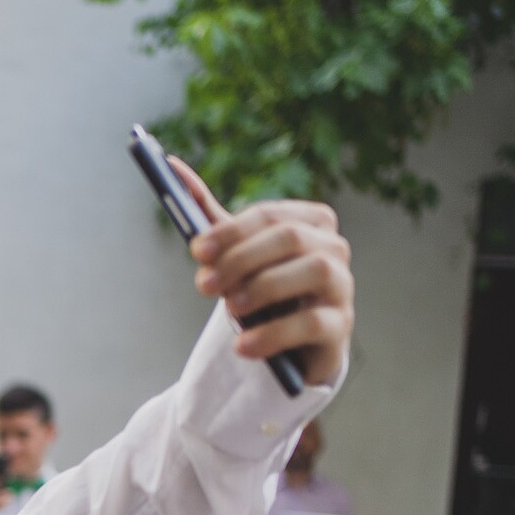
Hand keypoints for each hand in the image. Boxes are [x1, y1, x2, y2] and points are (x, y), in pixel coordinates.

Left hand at [172, 158, 354, 387]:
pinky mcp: (340, 325)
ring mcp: (342, 285)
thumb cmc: (262, 289)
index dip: (231, 232)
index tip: (197, 251)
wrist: (289, 344)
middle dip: (242, 259)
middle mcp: (333, 246)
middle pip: (290, 238)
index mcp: (309, 221)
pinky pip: (314, 323)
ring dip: (264, 287)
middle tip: (204, 285)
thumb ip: (210, 218)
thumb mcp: (237, 254)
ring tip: (230, 310)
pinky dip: (274, 333)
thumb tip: (172, 168)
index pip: (270, 216)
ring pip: (314, 270)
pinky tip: (244, 346)